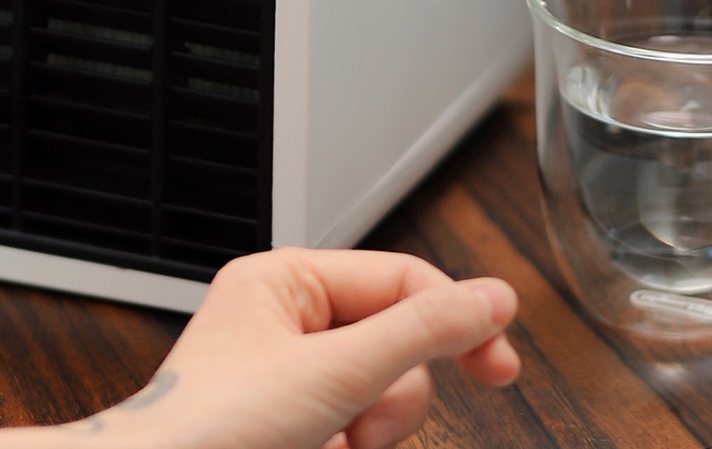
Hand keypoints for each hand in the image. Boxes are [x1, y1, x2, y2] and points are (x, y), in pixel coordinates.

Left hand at [80, 247, 519, 448]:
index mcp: (283, 281)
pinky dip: (346, 447)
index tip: (501, 363)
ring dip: (369, 428)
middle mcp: (283, 321)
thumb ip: (422, 331)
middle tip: (372, 427)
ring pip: (379, 391)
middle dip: (392, 394)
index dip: (456, 319)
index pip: (401, 279)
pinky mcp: (289, 425)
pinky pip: (353, 425)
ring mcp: (285, 377)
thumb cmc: (210, 429)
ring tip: (332, 446)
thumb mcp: (335, 372)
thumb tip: (494, 299)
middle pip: (396, 340)